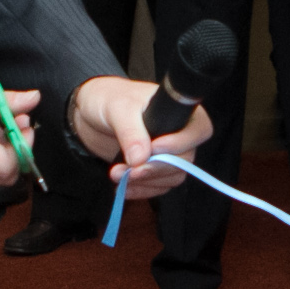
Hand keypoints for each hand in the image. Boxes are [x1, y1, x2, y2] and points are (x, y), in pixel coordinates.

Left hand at [69, 74, 211, 198]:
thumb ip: (130, 132)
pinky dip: (141, 189)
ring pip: (172, 176)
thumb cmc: (109, 99)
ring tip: (116, 174)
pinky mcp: (155, 169)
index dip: (180, 143)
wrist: (91, 114)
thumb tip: (141, 158)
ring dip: (145, 181)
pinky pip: (158, 186)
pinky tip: (122, 186)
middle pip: (185, 160)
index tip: (153, 148)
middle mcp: (180, 133)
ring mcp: (168, 153)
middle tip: (129, 170)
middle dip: (155, 168)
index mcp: (180, 111)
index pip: (199, 130)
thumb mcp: (118, 109)